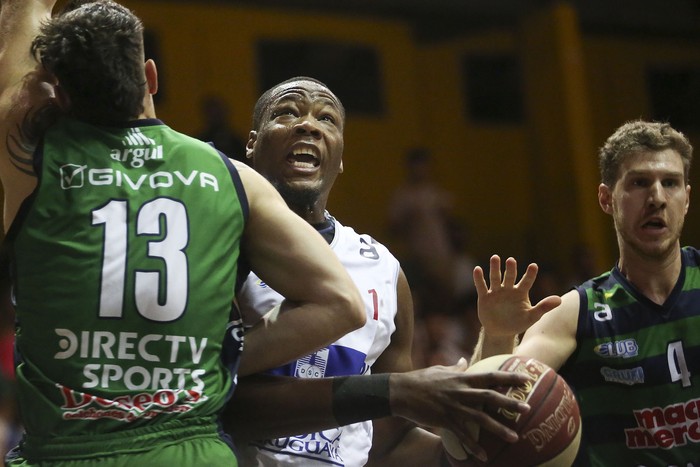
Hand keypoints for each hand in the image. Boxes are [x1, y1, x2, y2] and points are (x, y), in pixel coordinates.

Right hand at [389, 359, 530, 461]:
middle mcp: (460, 391)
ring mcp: (453, 406)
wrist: (400, 392)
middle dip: (509, 402)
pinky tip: (483, 457)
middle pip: (489, 397)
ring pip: (480, 418)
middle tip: (527, 408)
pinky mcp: (444, 420)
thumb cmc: (420, 379)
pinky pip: (462, 435)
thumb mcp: (439, 369)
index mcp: (461, 378)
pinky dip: (473, 446)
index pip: (490, 376)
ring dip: (498, 428)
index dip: (509, 377)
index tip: (526, 379)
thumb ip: (455, 367)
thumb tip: (464, 360)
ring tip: (515, 437)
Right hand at [473, 255, 560, 336]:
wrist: (500, 331)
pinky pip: (482, 286)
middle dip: (510, 269)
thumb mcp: (532, 317)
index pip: (527, 281)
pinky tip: (477, 269)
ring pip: (495, 278)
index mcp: (521, 292)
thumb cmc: (518, 323)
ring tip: (495, 257)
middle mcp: (508, 289)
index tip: (534, 266)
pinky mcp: (485, 297)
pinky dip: (479, 278)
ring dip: (495, 268)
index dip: (530, 274)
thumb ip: (544, 307)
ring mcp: (496, 292)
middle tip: (511, 260)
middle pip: (510, 276)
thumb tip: (560, 300)